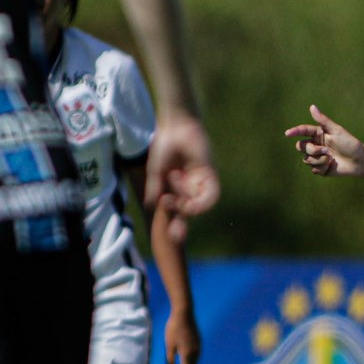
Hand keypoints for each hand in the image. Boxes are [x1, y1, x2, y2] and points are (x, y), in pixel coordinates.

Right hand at [145, 114, 217, 244]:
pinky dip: (203, 201)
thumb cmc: (163, 146)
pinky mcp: (210, 175)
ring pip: (197, 204)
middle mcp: (188, 189)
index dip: (173, 225)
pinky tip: (191, 199)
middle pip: (187, 212)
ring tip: (172, 197)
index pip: (175, 211)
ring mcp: (200, 183)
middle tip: (176, 235)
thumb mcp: (156, 171)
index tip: (170, 236)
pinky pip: (212, 195)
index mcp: (174, 189)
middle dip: (182, 224)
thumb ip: (155, 188)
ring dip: (186, 205)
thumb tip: (151, 206)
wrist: (176, 127)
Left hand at [165, 310, 200, 363]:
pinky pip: (195, 358)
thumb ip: (170, 361)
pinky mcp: (199, 343)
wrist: (184, 312)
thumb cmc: (174, 329)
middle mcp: (196, 353)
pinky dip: (189, 363)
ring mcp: (199, 348)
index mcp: (188, 355)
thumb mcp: (169, 346)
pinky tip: (182, 363)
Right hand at [285, 105, 363, 179]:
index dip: (294, 131)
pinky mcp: (320, 168)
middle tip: (325, 150)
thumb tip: (312, 106)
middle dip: (311, 149)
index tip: (288, 133)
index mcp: (318, 134)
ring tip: (331, 159)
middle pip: (301, 146)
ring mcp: (317, 157)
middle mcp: (316, 145)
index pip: (303, 131)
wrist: (359, 161)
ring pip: (306, 159)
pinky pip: (313, 169)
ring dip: (319, 160)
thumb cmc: (350, 143)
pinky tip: (331, 166)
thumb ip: (323, 120)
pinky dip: (322, 167)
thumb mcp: (336, 130)